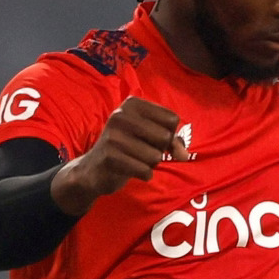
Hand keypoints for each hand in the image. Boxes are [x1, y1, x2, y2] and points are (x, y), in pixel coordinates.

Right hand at [52, 96, 186, 214]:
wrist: (93, 169)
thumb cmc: (127, 149)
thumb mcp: (150, 137)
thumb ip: (172, 141)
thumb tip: (184, 155)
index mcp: (132, 103)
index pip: (172, 119)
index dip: (168, 134)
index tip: (152, 139)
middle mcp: (121, 114)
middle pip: (165, 137)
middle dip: (159, 150)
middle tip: (140, 151)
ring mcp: (113, 135)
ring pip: (156, 156)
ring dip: (150, 164)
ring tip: (133, 160)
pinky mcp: (110, 156)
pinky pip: (145, 170)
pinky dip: (143, 174)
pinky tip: (130, 170)